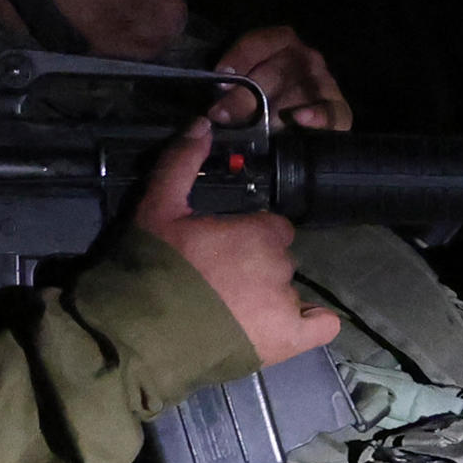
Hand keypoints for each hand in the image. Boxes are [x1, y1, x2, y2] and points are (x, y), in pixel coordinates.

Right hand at [133, 118, 338, 368]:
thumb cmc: (151, 264)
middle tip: (220, 281)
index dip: (251, 236)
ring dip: (270, 295)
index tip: (224, 248)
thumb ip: (182, 162)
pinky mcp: (288, 340)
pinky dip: (312, 323)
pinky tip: (287, 324)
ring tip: (232, 310)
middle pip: (281, 260)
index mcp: (259, 233)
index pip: (274, 228)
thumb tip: (202, 123)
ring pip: (290, 291)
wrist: (140, 329)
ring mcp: (287, 305)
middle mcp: (280, 266)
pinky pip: (321, 327)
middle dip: (257, 266)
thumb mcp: (158, 206)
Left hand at [214, 25, 351, 132]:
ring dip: (272, 111)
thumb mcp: (249, 86)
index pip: (260, 42)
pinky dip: (316, 114)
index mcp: (283, 43)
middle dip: (245, 96)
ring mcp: (326, 83)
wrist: (307, 125)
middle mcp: (307, 58)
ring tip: (251, 126)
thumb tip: (219, 107)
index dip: (239, 59)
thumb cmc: (268, 100)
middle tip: (222, 115)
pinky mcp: (340, 110)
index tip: (219, 79)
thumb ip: (235, 87)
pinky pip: (330, 111)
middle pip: (275, 72)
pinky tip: (299, 118)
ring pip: (298, 92)